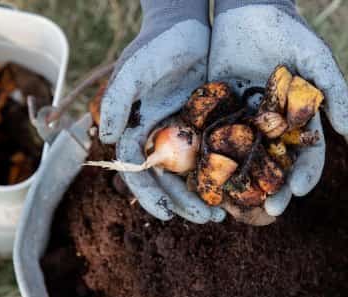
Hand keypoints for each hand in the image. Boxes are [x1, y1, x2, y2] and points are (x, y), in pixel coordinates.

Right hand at [99, 0, 224, 222]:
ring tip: (224, 213)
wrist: (186, 25)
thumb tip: (109, 139)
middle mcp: (161, 139)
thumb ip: (118, 101)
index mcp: (138, 132)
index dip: (150, 196)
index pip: (139, 172)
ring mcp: (185, 135)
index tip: (165, 216)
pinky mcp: (209, 126)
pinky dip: (225, 173)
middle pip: (170, 180)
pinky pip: (216, 156)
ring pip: (194, 174)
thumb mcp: (134, 70)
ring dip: (206, 195)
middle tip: (209, 219)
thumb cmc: (156, 46)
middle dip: (185, 202)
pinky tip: (239, 187)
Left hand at [209, 0, 347, 216]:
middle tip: (269, 209)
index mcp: (298, 123)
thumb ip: (333, 90)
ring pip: (244, 162)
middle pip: (276, 169)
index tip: (299, 191)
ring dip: (243, 185)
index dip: (305, 175)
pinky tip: (207, 178)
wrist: (249, 8)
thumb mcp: (316, 57)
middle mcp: (272, 129)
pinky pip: (215, 141)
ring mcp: (244, 124)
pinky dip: (212, 161)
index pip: (307, 157)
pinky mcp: (218, 114)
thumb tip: (346, 129)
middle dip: (275, 190)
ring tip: (237, 205)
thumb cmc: (289, 32)